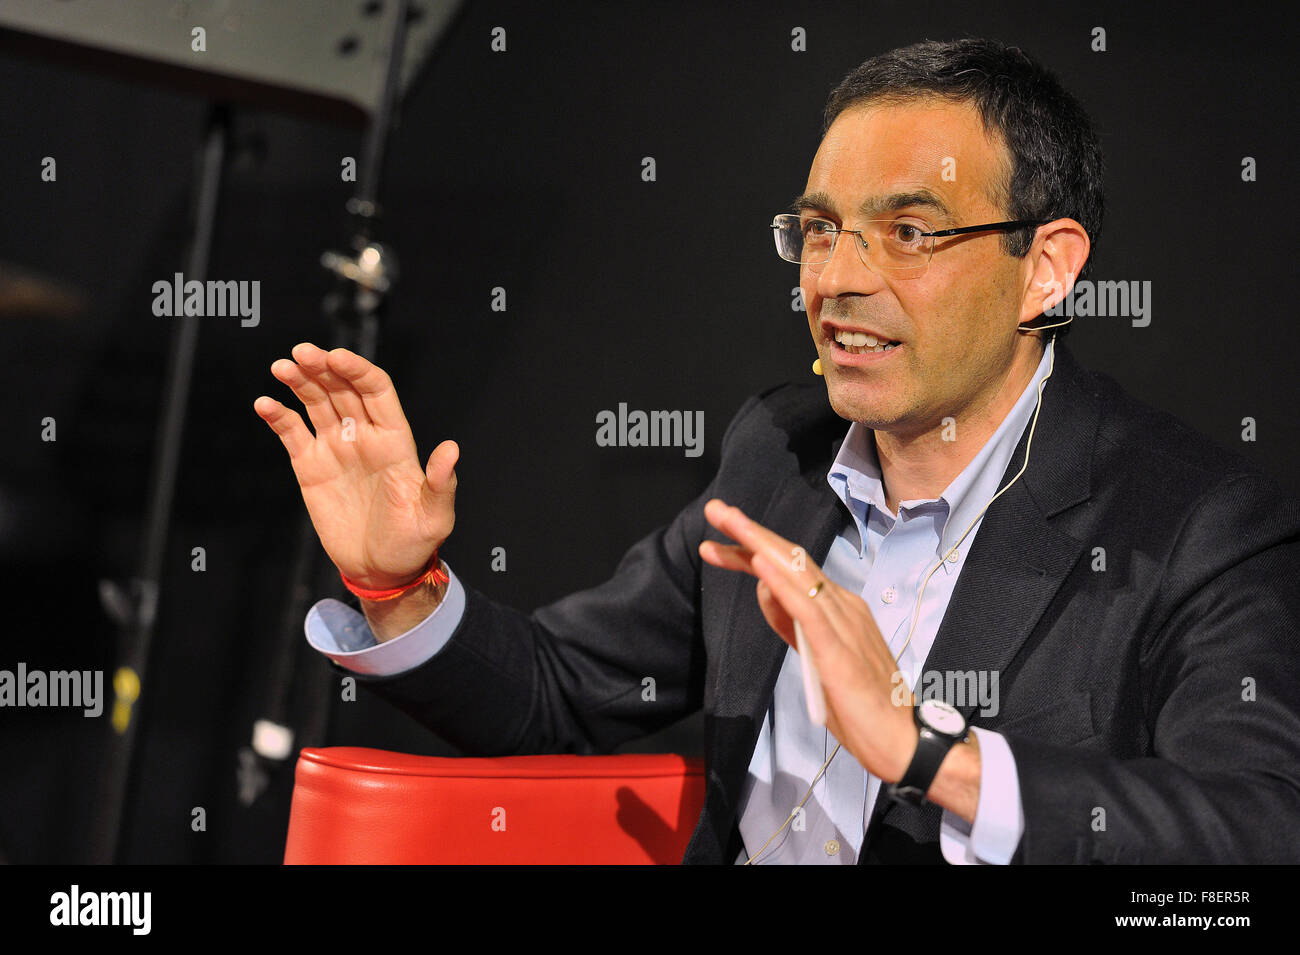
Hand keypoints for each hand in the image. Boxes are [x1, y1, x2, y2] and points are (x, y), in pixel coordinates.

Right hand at [253, 342, 457, 589]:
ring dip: (300, 382)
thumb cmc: (413, 543)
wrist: (381, 571)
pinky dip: (278, 416)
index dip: (358, 371)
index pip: (377, 391)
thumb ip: (440, 483)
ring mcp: (336, 450)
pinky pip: (293, 433)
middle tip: (301, 353)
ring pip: (316, 403)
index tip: (336, 357)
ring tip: (281, 367)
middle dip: (323, 367)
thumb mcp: (434, 517)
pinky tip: (264, 403)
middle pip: (343, 389)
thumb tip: (451, 449)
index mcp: (395, 441)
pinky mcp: (311, 467)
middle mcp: (364, 437)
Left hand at [698, 498, 916, 782]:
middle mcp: (843, 606)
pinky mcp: (839, 649)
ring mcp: (844, 624)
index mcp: (839, 608)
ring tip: (730, 523)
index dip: (751, 551)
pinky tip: (761, 566)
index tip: (715, 543)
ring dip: (760, 546)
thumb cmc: (862, 706)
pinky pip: (808, 610)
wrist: (900, 741)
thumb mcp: (813, 657)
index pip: (790, 569)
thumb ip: (789, 624)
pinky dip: (784, 585)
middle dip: (749, 533)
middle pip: (791, 560)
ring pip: (799, 574)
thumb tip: (763, 589)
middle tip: (716, 511)